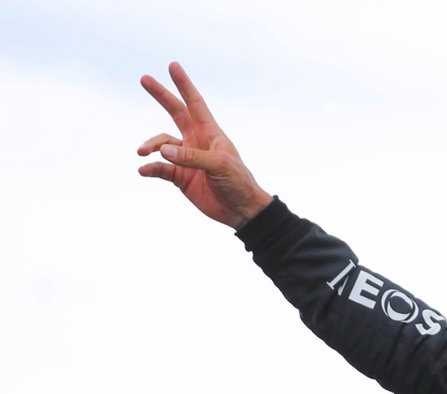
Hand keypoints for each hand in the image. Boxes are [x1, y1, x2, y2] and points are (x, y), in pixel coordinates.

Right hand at [137, 62, 273, 229]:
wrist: (240, 210)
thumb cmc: (238, 182)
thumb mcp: (220, 165)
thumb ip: (192, 156)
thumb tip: (163, 150)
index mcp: (210, 133)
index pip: (195, 103)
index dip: (184, 85)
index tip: (173, 66)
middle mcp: (196, 141)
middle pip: (175, 113)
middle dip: (161, 96)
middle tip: (144, 79)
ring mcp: (186, 159)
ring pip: (161, 144)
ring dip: (151, 146)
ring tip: (143, 152)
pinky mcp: (180, 177)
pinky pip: (160, 168)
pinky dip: (151, 168)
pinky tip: (144, 170)